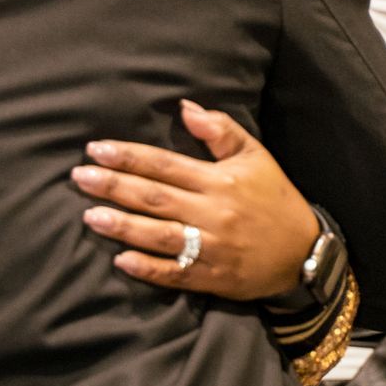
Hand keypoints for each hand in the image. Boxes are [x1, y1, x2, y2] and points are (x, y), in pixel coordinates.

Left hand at [74, 99, 320, 300]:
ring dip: (123, 226)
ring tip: (90, 216)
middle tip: (80, 178)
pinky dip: (147, 269)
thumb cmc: (274, 198)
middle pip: (155, 198)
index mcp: (219, 181)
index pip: (165, 165)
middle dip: (115, 187)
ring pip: (160, 236)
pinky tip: (120, 260)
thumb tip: (184, 107)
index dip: (129, 156)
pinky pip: (174, 274)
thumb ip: (220, 130)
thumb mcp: (255, 157)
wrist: (305, 254)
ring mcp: (211, 248)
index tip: (96, 149)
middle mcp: (212, 213)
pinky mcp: (212, 278)